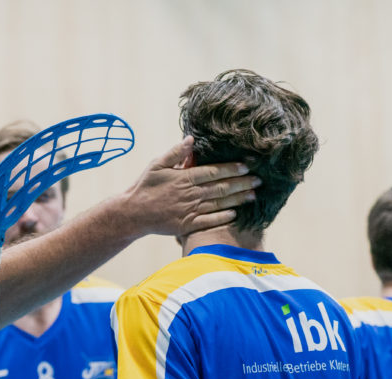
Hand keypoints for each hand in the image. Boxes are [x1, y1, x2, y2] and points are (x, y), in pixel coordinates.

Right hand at [120, 136, 258, 237]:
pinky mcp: (187, 226)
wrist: (132, 214)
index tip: (247, 165)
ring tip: (253, 195)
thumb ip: (175, 153)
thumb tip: (192, 139)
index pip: (214, 172)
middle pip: (221, 187)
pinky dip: (223, 217)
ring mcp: (189, 211)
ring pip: (219, 203)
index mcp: (184, 178)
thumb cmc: (145, 187)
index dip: (232, 168)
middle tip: (259, 180)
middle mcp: (190, 194)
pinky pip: (209, 221)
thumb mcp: (157, 164)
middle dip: (242, 183)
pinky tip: (235, 214)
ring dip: (237, 199)